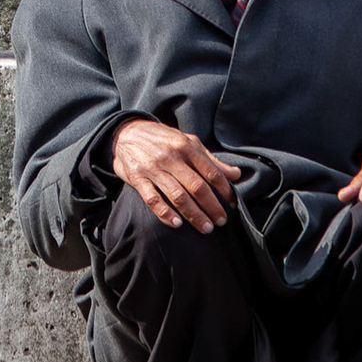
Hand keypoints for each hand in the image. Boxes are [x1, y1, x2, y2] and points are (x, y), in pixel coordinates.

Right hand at [111, 119, 242, 232]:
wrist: (126, 133)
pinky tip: (177, 224)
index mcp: (186, 146)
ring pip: (178, 196)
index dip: (224, 190)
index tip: (232, 204)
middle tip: (221, 221)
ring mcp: (153, 168)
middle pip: (197, 186)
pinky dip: (165, 213)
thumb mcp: (188, 142)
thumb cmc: (162, 139)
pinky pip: (153, 199)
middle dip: (212, 206)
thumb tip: (236, 174)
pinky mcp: (137, 178)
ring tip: (206, 227)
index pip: (211, 172)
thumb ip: (211, 160)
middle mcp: (171, 157)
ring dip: (194, 214)